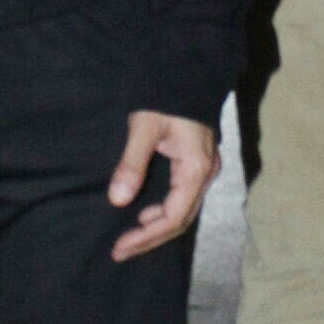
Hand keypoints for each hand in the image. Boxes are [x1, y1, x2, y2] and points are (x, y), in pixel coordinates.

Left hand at [109, 111, 219, 261]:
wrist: (186, 72)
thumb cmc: (166, 97)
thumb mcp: (144, 128)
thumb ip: (132, 164)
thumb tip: (118, 200)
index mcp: (196, 169)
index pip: (173, 218)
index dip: (146, 237)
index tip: (120, 247)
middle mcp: (205, 174)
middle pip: (180, 220)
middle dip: (150, 238)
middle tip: (120, 251)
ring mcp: (204, 169)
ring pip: (183, 211)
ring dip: (157, 228)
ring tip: (129, 237)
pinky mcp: (198, 164)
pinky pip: (183, 199)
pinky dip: (164, 212)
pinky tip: (145, 214)